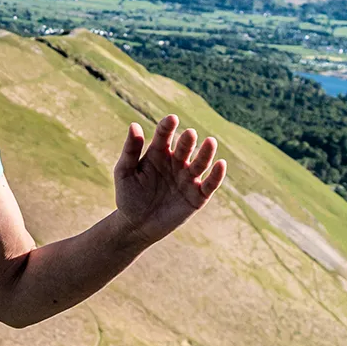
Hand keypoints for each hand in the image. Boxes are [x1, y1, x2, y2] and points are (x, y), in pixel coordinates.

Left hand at [110, 114, 227, 244]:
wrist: (137, 225)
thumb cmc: (129, 196)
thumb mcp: (125, 172)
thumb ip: (131, 150)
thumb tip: (134, 125)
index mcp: (159, 152)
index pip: (164, 135)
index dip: (168, 127)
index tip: (171, 119)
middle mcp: (176, 162)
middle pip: (185, 147)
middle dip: (188, 140)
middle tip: (190, 134)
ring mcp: (188, 178)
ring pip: (201, 162)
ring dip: (206, 153)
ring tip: (210, 142)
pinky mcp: (198, 196)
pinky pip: (210, 184)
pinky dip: (217, 175)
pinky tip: (221, 164)